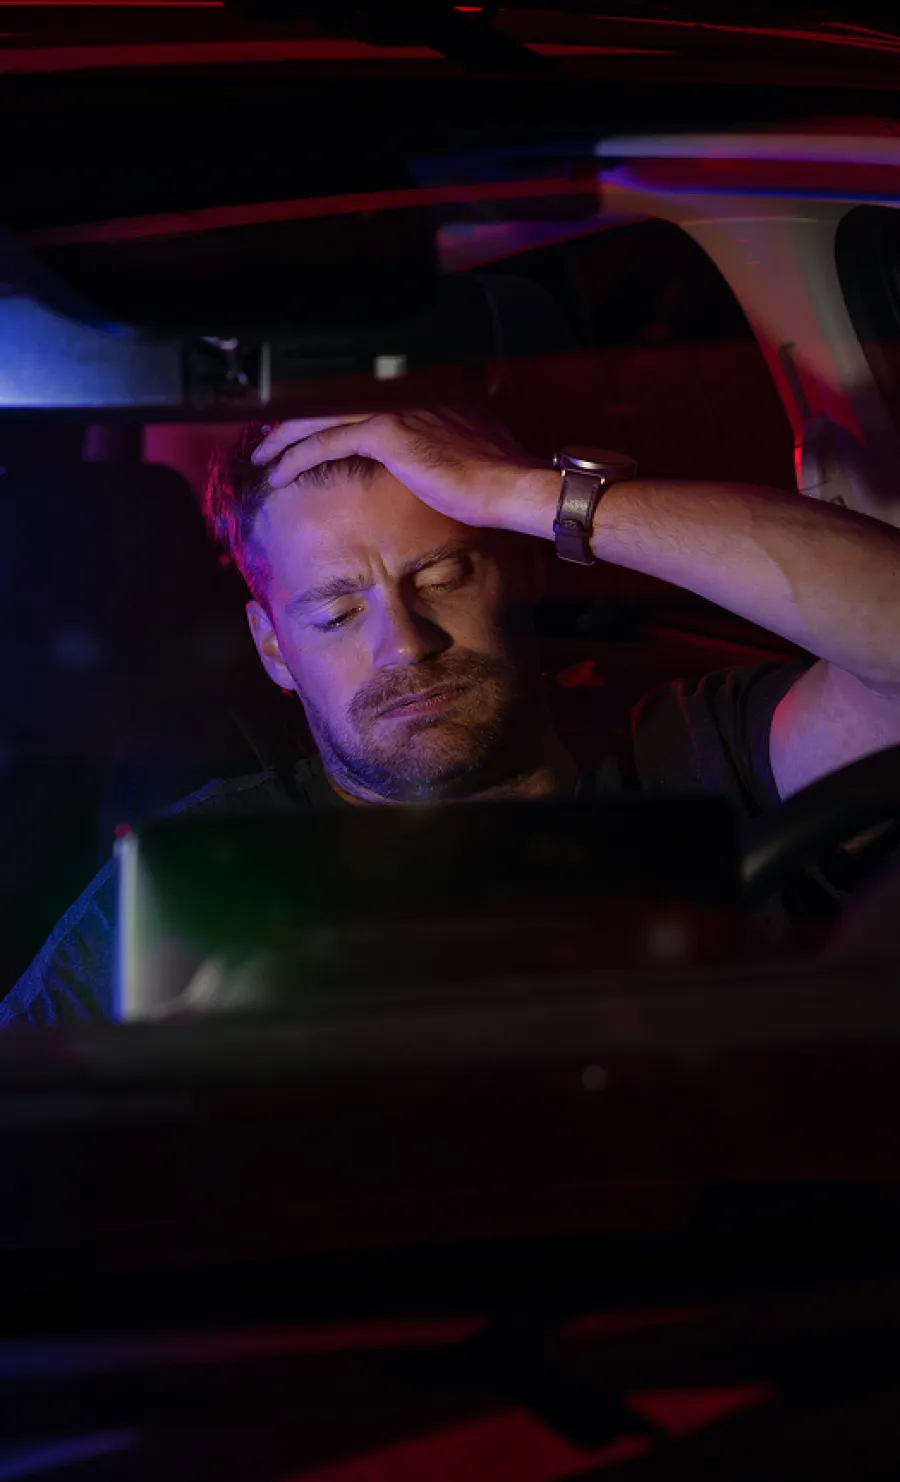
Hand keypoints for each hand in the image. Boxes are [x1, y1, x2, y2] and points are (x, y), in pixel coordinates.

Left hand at [251, 407, 556, 536]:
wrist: (511, 487)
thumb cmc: (496, 484)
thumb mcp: (468, 457)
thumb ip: (443, 450)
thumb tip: (433, 467)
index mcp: (426, 397)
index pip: (362, 399)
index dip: (329, 415)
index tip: (307, 433)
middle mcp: (408, 394)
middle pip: (335, 400)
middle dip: (297, 421)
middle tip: (270, 441)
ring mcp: (397, 408)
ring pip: (324, 415)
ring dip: (286, 438)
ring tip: (262, 457)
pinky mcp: (387, 432)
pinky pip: (328, 440)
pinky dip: (298, 456)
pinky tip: (278, 471)